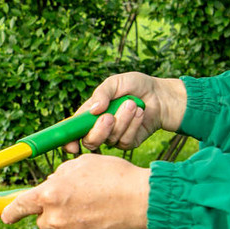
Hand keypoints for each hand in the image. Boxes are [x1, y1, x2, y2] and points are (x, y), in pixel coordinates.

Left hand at [0, 154, 149, 228]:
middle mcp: (54, 218)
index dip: (9, 212)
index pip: (19, 207)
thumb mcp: (79, 164)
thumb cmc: (112, 176)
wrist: (141, 200)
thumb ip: (58, 176)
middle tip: (71, 201)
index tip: (5, 216)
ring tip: (93, 205)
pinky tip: (101, 217)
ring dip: (68, 220)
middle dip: (50, 213)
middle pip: (42, 221)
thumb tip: (50, 185)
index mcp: (48, 195)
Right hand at [63, 72, 186, 153]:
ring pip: (110, 139)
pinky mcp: (129, 142)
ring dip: (122, 121)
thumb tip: (93, 110)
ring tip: (132, 104)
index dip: (68, 141)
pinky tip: (140, 113)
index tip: (71, 145)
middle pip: (89, 141)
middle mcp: (99, 128)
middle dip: (98, 130)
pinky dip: (133, 125)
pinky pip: (126, 141)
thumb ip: (102, 93)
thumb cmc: (136, 86)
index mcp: (89, 114)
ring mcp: (114, 137)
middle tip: (109, 116)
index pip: (73, 131)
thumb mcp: (116, 82)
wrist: (161, 95)